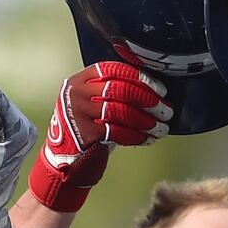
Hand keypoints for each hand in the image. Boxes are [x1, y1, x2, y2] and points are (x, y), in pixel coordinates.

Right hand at [27, 62, 170, 212]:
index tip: (160, 89)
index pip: (115, 70)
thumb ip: (113, 91)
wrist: (62, 158)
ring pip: (121, 111)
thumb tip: (151, 91)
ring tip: (160, 127)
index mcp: (81, 79)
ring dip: (146, 120)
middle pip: (120, 89)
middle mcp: (78, 93)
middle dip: (148, 100)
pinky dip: (137, 135)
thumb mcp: (92, 102)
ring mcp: (79, 113)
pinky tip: (147, 138)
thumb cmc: (84, 128)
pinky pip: (118, 132)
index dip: (141, 78)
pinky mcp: (85, 134)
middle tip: (165, 110)